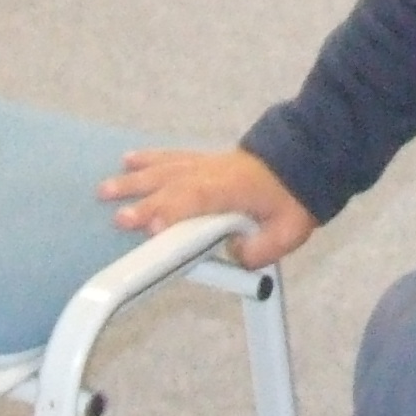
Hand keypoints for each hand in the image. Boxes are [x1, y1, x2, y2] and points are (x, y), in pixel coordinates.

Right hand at [100, 147, 317, 269]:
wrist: (309, 159)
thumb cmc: (297, 197)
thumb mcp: (289, 232)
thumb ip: (258, 251)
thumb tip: (232, 258)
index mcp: (237, 189)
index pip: (200, 199)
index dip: (175, 212)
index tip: (153, 228)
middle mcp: (216, 173)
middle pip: (174, 186)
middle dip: (145, 203)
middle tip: (119, 219)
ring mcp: (209, 163)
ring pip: (167, 169)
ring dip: (135, 180)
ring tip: (106, 189)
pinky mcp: (206, 160)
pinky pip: (173, 157)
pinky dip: (150, 158)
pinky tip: (129, 160)